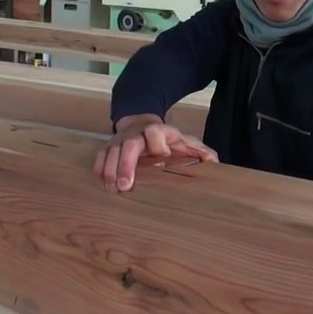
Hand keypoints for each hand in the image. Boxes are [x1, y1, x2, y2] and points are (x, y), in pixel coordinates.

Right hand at [93, 114, 216, 192]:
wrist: (141, 123)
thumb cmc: (167, 139)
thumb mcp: (184, 142)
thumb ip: (199, 151)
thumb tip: (214, 162)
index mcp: (158, 131)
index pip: (155, 132)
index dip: (157, 144)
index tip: (161, 156)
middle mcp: (136, 134)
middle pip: (128, 145)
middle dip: (126, 164)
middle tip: (125, 186)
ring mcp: (119, 140)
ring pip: (110, 152)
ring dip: (109, 171)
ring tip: (112, 189)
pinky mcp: (108, 148)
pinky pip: (99, 157)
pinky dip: (99, 170)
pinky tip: (102, 184)